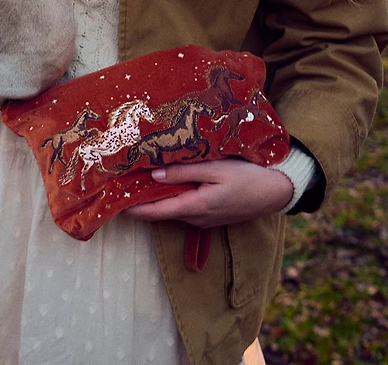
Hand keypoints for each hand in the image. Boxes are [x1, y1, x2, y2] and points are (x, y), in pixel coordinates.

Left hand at [123, 158, 293, 227]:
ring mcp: (203, 217)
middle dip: (138, 199)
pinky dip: (169, 195)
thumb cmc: (247, 177)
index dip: (130, 208)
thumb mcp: (215, 169)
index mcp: (194, 207)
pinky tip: (163, 180)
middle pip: (159, 211)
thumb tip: (154, 173)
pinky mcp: (210, 212)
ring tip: (134, 177)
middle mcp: (195, 217)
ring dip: (153, 196)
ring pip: (171, 207)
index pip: (153, 212)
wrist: (277, 191)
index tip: (110, 200)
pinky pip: (183, 205)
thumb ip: (183, 171)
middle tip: (117, 181)